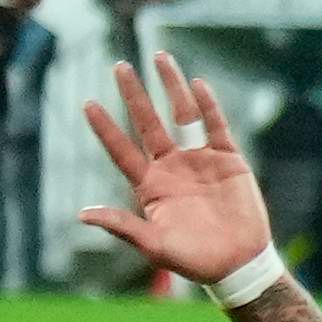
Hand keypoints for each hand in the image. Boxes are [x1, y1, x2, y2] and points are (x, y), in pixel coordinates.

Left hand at [75, 54, 271, 286]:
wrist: (239, 263)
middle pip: (147, 123)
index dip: (105, 128)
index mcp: (151, 186)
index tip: (87, 103)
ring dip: (170, 87)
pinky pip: (215, 126)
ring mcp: (200, 160)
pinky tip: (197, 83)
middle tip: (119, 67)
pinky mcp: (228, 160)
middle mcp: (172, 167)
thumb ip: (123, 227)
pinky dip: (208, 105)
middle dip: (133, 95)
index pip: (122, 150)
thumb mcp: (154, 246)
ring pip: (181, 114)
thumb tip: (83, 214)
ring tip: (159, 57)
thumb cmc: (195, 260)